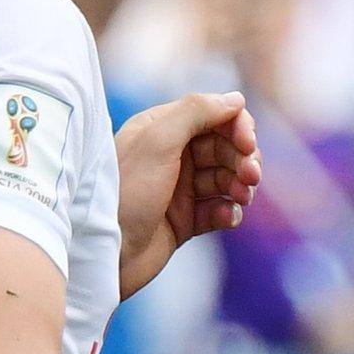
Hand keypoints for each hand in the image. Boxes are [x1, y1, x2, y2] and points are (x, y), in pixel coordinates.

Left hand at [114, 91, 258, 297]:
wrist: (102, 254)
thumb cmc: (124, 193)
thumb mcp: (157, 142)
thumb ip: (196, 112)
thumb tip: (237, 99)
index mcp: (162, 129)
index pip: (213, 116)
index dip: (237, 127)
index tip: (248, 144)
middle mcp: (172, 155)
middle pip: (225, 147)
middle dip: (244, 159)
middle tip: (251, 176)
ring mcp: (179, 189)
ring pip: (227, 178)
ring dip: (241, 185)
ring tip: (243, 197)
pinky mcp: (185, 220)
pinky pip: (219, 210)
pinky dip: (229, 212)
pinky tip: (227, 217)